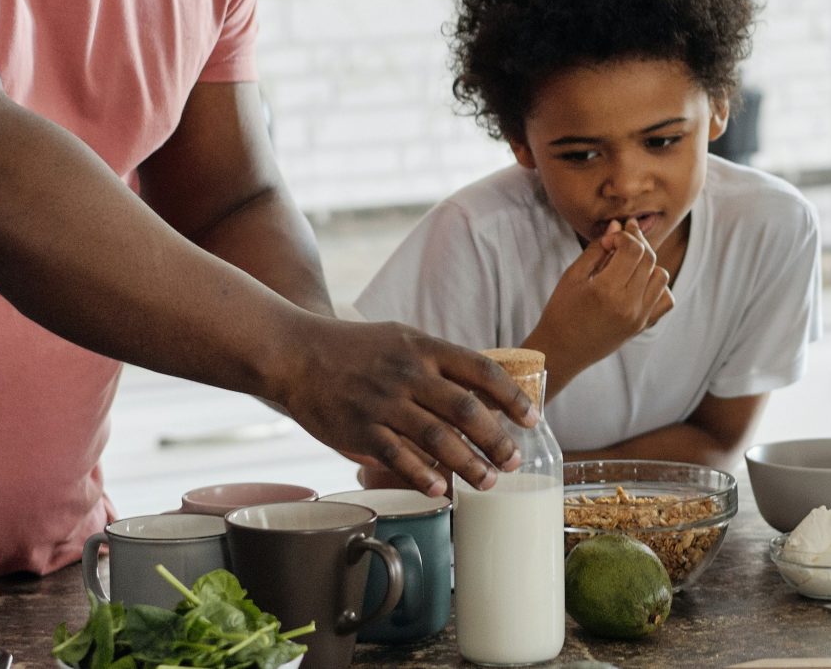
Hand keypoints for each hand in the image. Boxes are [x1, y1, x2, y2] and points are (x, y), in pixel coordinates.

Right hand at [275, 318, 535, 498]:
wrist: (297, 354)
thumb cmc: (356, 349)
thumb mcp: (403, 340)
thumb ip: (440, 364)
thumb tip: (484, 392)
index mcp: (424, 349)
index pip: (481, 370)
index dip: (512, 397)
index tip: (532, 419)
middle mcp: (409, 375)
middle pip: (466, 409)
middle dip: (497, 439)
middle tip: (514, 462)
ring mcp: (384, 403)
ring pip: (437, 438)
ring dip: (468, 463)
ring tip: (489, 482)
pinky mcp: (360, 429)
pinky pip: (397, 456)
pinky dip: (422, 475)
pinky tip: (441, 490)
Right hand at [531, 222, 673, 378]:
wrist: (561, 350)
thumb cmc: (562, 310)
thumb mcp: (573, 275)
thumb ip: (598, 248)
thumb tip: (618, 225)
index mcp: (606, 290)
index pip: (633, 249)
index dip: (624, 235)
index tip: (610, 238)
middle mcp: (628, 305)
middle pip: (649, 259)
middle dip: (637, 242)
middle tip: (622, 238)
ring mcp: (639, 318)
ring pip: (661, 276)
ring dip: (648, 263)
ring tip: (628, 263)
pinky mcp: (643, 326)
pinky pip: (666, 299)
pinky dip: (658, 286)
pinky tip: (639, 283)